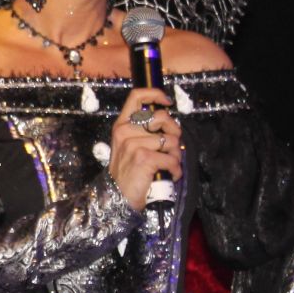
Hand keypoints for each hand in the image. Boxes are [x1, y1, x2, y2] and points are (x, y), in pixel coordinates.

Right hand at [108, 85, 180, 209]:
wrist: (117, 198)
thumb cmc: (127, 173)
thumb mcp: (128, 147)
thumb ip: (142, 132)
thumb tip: (169, 124)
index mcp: (121, 125)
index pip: (136, 96)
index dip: (155, 94)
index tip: (167, 102)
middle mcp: (125, 131)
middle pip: (162, 117)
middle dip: (175, 131)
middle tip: (173, 145)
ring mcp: (134, 144)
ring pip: (171, 141)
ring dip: (176, 155)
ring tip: (170, 165)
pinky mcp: (144, 158)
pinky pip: (172, 159)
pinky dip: (176, 169)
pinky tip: (170, 175)